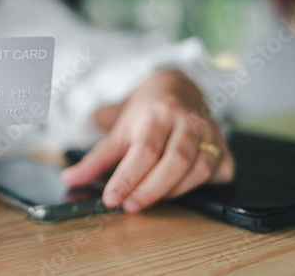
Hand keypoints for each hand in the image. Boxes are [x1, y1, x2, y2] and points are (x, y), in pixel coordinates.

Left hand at [62, 71, 234, 212]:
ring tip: (151, 198)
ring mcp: (210, 132)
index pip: (144, 151)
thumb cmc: (145, 114)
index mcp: (156, 114)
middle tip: (130, 206)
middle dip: (151, 190)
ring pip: (199, 169)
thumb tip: (70, 180)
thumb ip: (96, 159)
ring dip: (174, 192)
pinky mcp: (225, 145)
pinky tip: (184, 187)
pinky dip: (205, 186)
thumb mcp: (118, 131)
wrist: (176, 88)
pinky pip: (222, 172)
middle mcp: (186, 121)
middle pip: (174, 162)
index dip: (128, 178)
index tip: (111, 199)